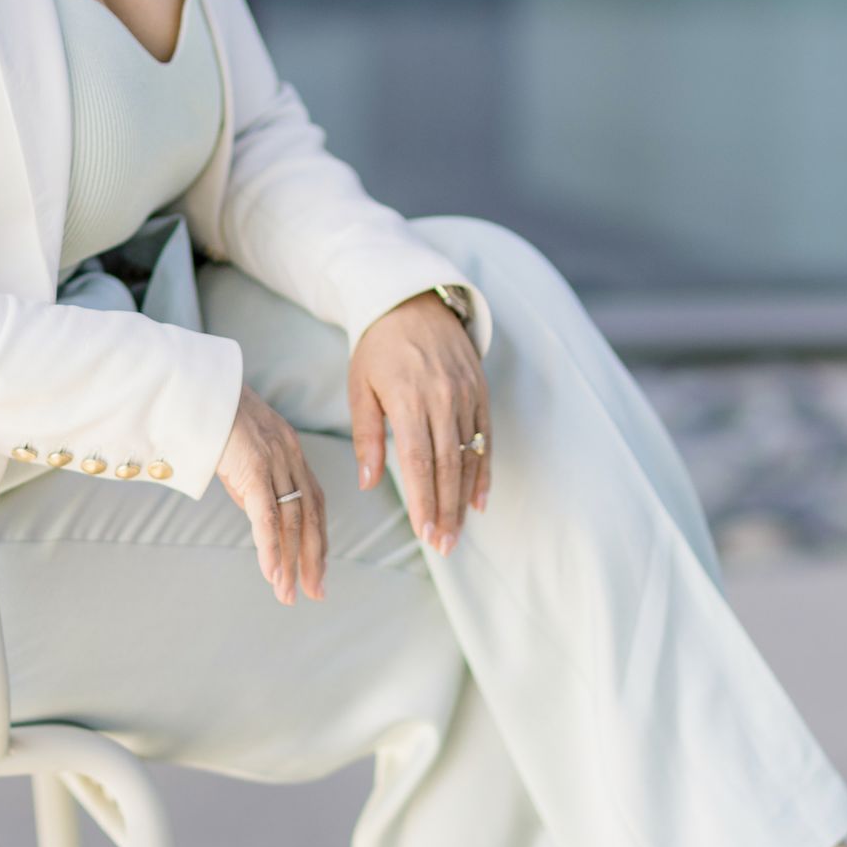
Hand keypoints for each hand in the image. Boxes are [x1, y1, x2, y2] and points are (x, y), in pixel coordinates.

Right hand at [216, 384, 327, 603]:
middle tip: (316, 592)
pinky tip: (272, 574)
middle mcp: (290, 455)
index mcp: (290, 450)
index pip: (314, 501)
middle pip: (311, 514)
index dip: (317, 536)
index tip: (317, 567)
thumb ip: (251, 480)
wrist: (191, 385)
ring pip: (292, 520)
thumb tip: (257, 514)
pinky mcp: (254, 466)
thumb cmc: (208, 416)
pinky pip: (267, 515)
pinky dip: (272, 548)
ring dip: (291, 562)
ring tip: (288, 594)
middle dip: (314, 557)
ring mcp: (274, 460)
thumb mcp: (238, 450)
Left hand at [348, 290, 490, 555]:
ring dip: (464, 498)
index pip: (418, 461)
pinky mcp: (480, 391)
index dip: (423, 500)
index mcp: (408, 398)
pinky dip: (484, 471)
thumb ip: (366, 436)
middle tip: (444, 546)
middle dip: (446, 510)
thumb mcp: (360, 386)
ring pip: (468, 456)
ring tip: (458, 533)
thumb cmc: (378, 348)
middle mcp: (442, 398)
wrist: (414, 300)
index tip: (424, 534)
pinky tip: (480, 501)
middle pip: (447, 465)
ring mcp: (465, 394)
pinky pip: (485, 438)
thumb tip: (367, 482)